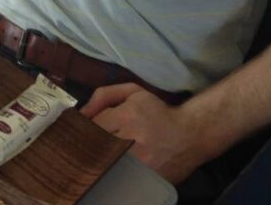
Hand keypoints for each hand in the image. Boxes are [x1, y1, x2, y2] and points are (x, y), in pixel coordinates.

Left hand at [80, 84, 207, 184]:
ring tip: (97, 155)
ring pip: (105, 161)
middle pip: (96, 144)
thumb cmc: (158, 112)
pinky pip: (119, 175)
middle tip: (84, 145)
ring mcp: (139, 161)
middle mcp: (132, 138)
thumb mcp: (133, 93)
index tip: (80, 131)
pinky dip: (111, 171)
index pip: (93, 124)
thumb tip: (81, 112)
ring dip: (98, 159)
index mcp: (128, 115)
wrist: (190, 135)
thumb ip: (104, 95)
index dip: (84, 128)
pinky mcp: (146, 177)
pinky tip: (111, 167)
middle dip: (88, 144)